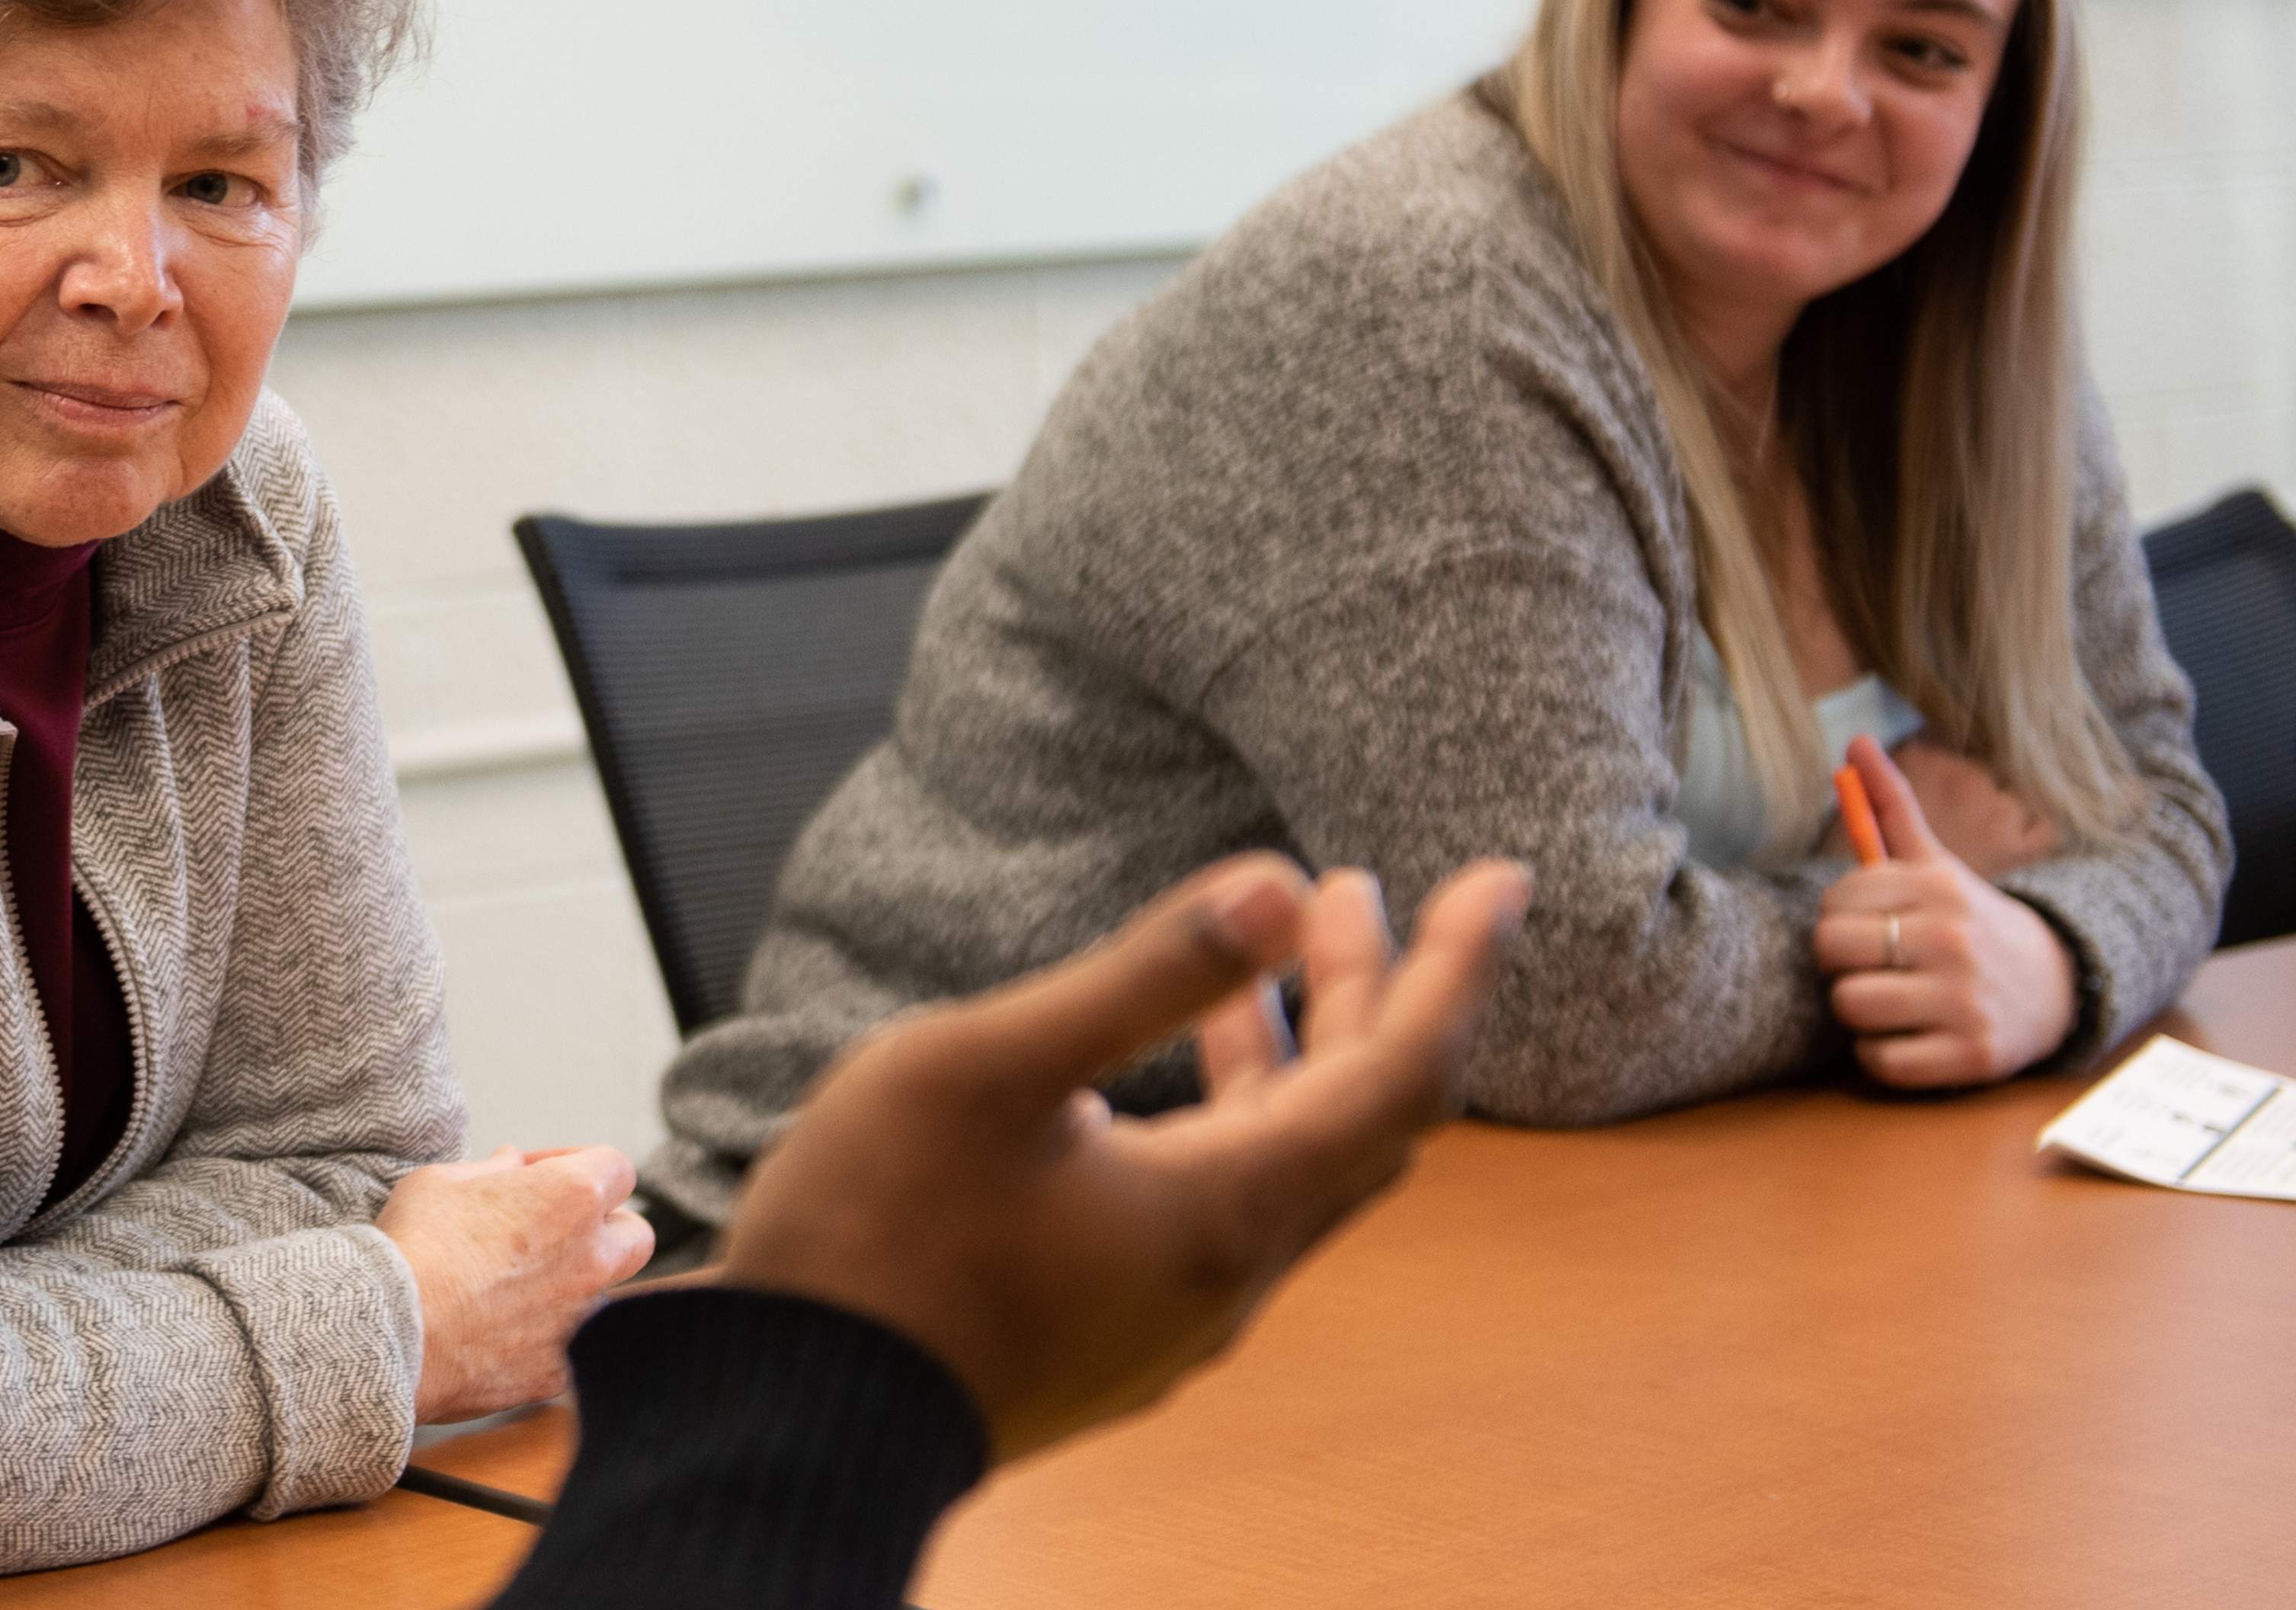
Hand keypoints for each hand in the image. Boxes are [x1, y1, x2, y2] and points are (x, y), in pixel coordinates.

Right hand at [379, 1143, 652, 1420]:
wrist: (387, 1332)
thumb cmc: (412, 1246)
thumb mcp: (441, 1182)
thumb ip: (489, 1171)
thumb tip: (510, 1163)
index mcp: (572, 1197)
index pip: (615, 1168)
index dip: (576, 1163)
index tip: (539, 1173)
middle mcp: (591, 1259)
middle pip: (635, 1235)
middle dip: (604, 1228)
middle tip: (552, 1229)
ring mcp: (579, 1321)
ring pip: (601, 1296)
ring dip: (572, 1284)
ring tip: (514, 1285)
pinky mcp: (557, 1371)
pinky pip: (568, 1347)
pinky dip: (544, 1336)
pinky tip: (497, 1331)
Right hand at [712, 851, 1532, 1462]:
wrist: (794, 1415)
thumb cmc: (878, 1239)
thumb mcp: (995, 1070)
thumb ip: (1146, 976)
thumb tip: (1281, 886)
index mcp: (1225, 1211)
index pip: (1400, 1076)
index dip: (1456, 970)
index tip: (1501, 880)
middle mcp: (1228, 1275)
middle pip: (1354, 1123)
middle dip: (1370, 995)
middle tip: (1357, 891)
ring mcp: (1172, 1315)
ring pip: (1284, 1168)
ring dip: (1295, 1054)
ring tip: (1272, 956)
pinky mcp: (1115, 1330)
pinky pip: (1220, 1208)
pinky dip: (1230, 1115)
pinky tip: (1159, 1078)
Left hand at [1816, 736, 2077, 1085]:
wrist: (2056, 984)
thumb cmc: (1970, 920)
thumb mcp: (1936, 863)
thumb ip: (1892, 806)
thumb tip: (1853, 741)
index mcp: (1939, 888)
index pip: (1835, 902)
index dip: (1839, 916)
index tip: (1869, 922)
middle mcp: (1953, 941)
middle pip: (1832, 953)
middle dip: (1842, 961)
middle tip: (1874, 962)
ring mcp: (1965, 1001)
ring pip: (1850, 1006)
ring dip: (1859, 1008)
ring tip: (1891, 997)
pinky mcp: (1972, 1057)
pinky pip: (1881, 1062)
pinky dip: (1881, 1054)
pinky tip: (1907, 1035)